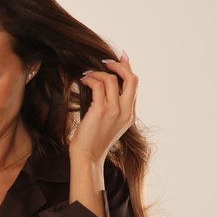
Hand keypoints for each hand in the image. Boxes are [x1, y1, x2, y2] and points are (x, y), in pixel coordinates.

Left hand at [69, 52, 137, 168]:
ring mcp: (115, 111)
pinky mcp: (101, 110)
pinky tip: (83, 82)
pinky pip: (98, 86)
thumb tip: (104, 87)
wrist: (87, 158)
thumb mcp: (108, 123)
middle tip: (105, 62)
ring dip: (97, 73)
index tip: (120, 58)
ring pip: (112, 79)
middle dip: (119, 65)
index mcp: (130, 115)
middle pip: (132, 78)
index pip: (134, 85)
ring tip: (87, 76)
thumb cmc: (93, 142)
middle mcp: (126, 112)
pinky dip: (90, 80)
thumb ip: (111, 107)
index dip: (127, 69)